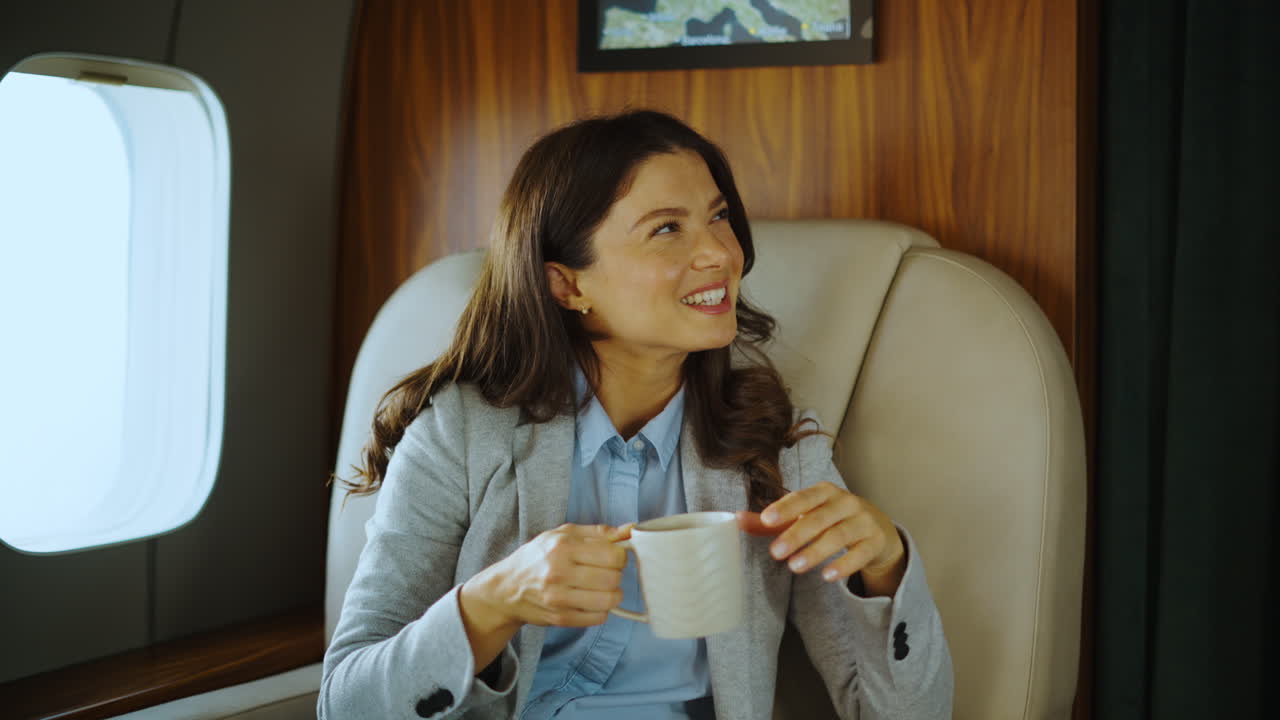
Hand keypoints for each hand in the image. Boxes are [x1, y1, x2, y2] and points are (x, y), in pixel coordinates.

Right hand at [461, 523, 630, 630]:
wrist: (506, 588)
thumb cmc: (537, 557)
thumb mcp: (562, 534)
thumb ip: (598, 532)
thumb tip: (630, 530)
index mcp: (562, 547)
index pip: (612, 555)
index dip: (620, 556)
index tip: (614, 557)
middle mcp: (559, 572)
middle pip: (612, 579)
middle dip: (616, 575)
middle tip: (606, 572)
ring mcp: (559, 598)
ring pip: (608, 601)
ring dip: (612, 595)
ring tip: (602, 588)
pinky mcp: (560, 618)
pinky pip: (598, 618)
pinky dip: (601, 610)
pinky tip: (591, 601)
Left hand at [737, 481, 904, 593]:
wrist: (878, 530)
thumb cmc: (833, 520)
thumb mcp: (805, 516)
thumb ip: (773, 521)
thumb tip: (736, 519)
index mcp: (825, 491)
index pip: (804, 497)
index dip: (785, 507)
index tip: (766, 520)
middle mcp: (847, 502)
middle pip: (819, 517)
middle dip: (796, 535)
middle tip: (776, 552)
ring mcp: (864, 521)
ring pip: (839, 535)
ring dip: (816, 551)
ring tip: (794, 567)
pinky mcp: (876, 542)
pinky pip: (860, 553)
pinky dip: (844, 565)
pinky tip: (827, 576)